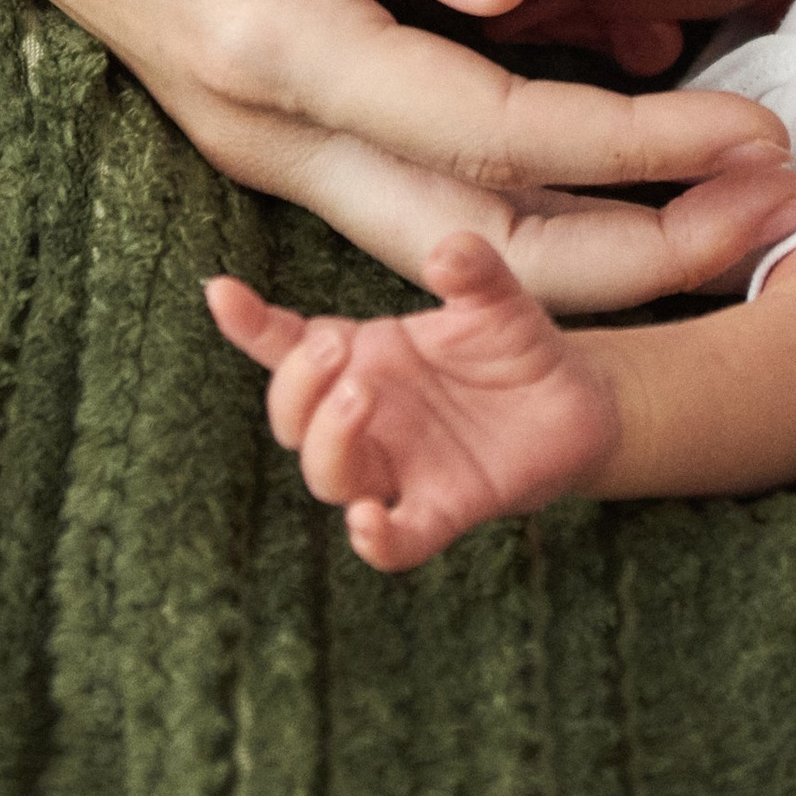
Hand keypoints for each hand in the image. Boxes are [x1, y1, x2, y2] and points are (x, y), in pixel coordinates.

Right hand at [0, 0, 795, 305]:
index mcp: (262, 41)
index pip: (481, 131)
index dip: (629, 145)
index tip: (756, 132)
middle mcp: (258, 122)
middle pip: (472, 237)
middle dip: (636, 246)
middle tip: (782, 213)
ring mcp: (255, 130)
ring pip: (439, 236)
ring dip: (586, 241)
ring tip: (727, 214)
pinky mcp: (265, 106)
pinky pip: (405, 192)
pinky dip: (516, 203)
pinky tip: (611, 167)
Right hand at [208, 240, 622, 567]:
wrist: (575, 404)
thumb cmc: (514, 346)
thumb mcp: (496, 294)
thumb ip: (472, 269)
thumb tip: (445, 253)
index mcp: (365, 358)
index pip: (288, 346)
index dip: (250, 324)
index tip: (220, 290)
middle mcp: (367, 417)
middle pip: (291, 417)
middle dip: (296, 384)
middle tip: (335, 346)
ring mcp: (399, 468)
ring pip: (328, 475)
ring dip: (329, 440)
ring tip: (361, 394)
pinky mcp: (442, 510)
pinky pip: (397, 542)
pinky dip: (377, 540)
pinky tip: (369, 522)